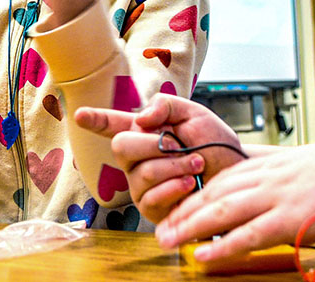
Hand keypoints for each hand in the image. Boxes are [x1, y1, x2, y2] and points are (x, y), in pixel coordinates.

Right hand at [74, 94, 244, 222]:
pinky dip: (174, 187)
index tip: (79, 115)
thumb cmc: (214, 144)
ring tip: (196, 165)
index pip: (109, 124)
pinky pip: (152, 197)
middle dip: (153, 145)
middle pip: (121, 146)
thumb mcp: (194, 114)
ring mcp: (140, 185)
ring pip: (142, 173)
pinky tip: (190, 184)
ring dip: (175, 166)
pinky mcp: (151, 208)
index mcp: (141, 132)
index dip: (94, 120)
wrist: (236, 174)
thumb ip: (165, 105)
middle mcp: (134, 159)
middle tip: (180, 146)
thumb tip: (140, 119)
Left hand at [154, 125, 314, 261]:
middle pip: (213, 194)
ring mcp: (278, 197)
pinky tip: (204, 256)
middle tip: (159, 227)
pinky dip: (223, 247)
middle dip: (182, 211)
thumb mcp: (307, 169)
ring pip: (222, 212)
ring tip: (168, 240)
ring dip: (190, 227)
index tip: (173, 208)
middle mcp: (268, 178)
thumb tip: (271, 204)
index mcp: (271, 165)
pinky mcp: (294, 218)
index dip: (193, 195)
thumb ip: (283, 183)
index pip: (220, 179)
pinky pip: (249, 235)